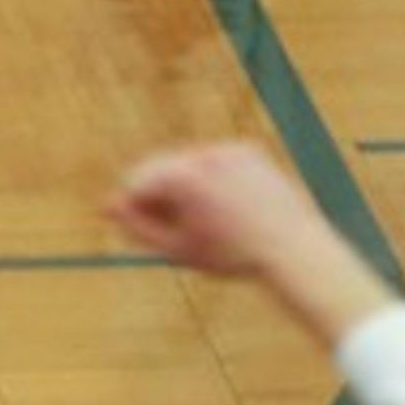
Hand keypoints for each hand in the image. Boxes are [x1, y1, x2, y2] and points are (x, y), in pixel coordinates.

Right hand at [108, 141, 329, 275]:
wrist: (296, 251)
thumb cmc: (234, 255)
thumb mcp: (177, 248)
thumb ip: (137, 226)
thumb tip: (107, 206)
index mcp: (179, 176)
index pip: (135, 182)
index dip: (139, 208)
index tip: (156, 231)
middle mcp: (199, 153)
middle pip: (160, 167)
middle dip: (162, 193)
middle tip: (181, 224)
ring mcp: (225, 148)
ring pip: (188, 162)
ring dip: (189, 184)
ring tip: (212, 219)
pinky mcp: (247, 149)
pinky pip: (217, 160)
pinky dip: (217, 178)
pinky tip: (233, 204)